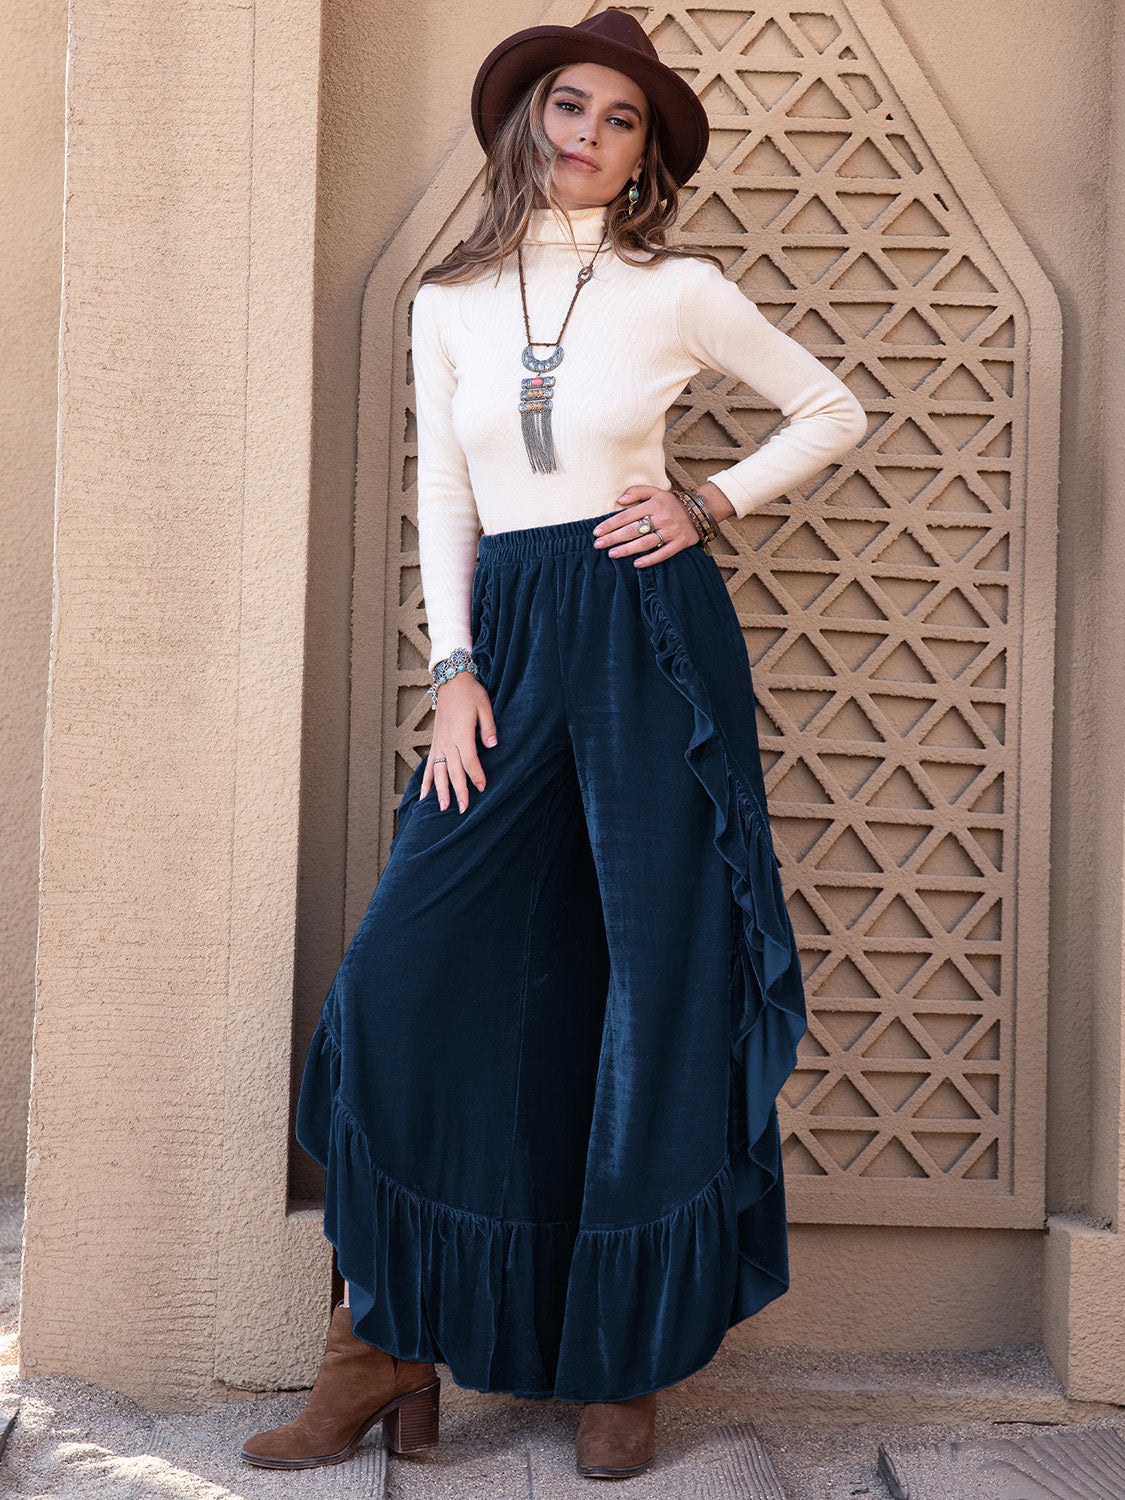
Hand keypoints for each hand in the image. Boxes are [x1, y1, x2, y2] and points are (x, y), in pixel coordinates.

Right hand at [420, 672, 496, 812]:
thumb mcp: (485, 706)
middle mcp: (448, 740)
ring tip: (443, 808)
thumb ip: (488, 728)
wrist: (450, 680)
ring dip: (440, 790)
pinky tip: (424, 796)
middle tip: (464, 809)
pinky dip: (426, 781)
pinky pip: (428, 765)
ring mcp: (439, 742)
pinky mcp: (435, 742)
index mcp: (461, 733)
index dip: (476, 776)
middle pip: (453, 771)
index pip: (469, 760)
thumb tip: (493, 745)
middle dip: (459, 791)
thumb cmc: (470, 693)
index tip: (482, 787)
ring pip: (438, 771)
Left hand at [591, 481, 731, 564]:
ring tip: (612, 554)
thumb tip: (619, 501)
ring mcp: (671, 532)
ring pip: (645, 543)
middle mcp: (661, 518)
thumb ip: (636, 492)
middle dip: (613, 538)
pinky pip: (663, 553)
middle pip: (633, 530)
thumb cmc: (671, 502)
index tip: (597, 532)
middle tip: (598, 545)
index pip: (626, 516)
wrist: (700, 510)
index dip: (610, 524)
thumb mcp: (655, 491)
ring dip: (627, 550)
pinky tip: (636, 564)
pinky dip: (650, 559)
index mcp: (653, 504)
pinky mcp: (679, 543)